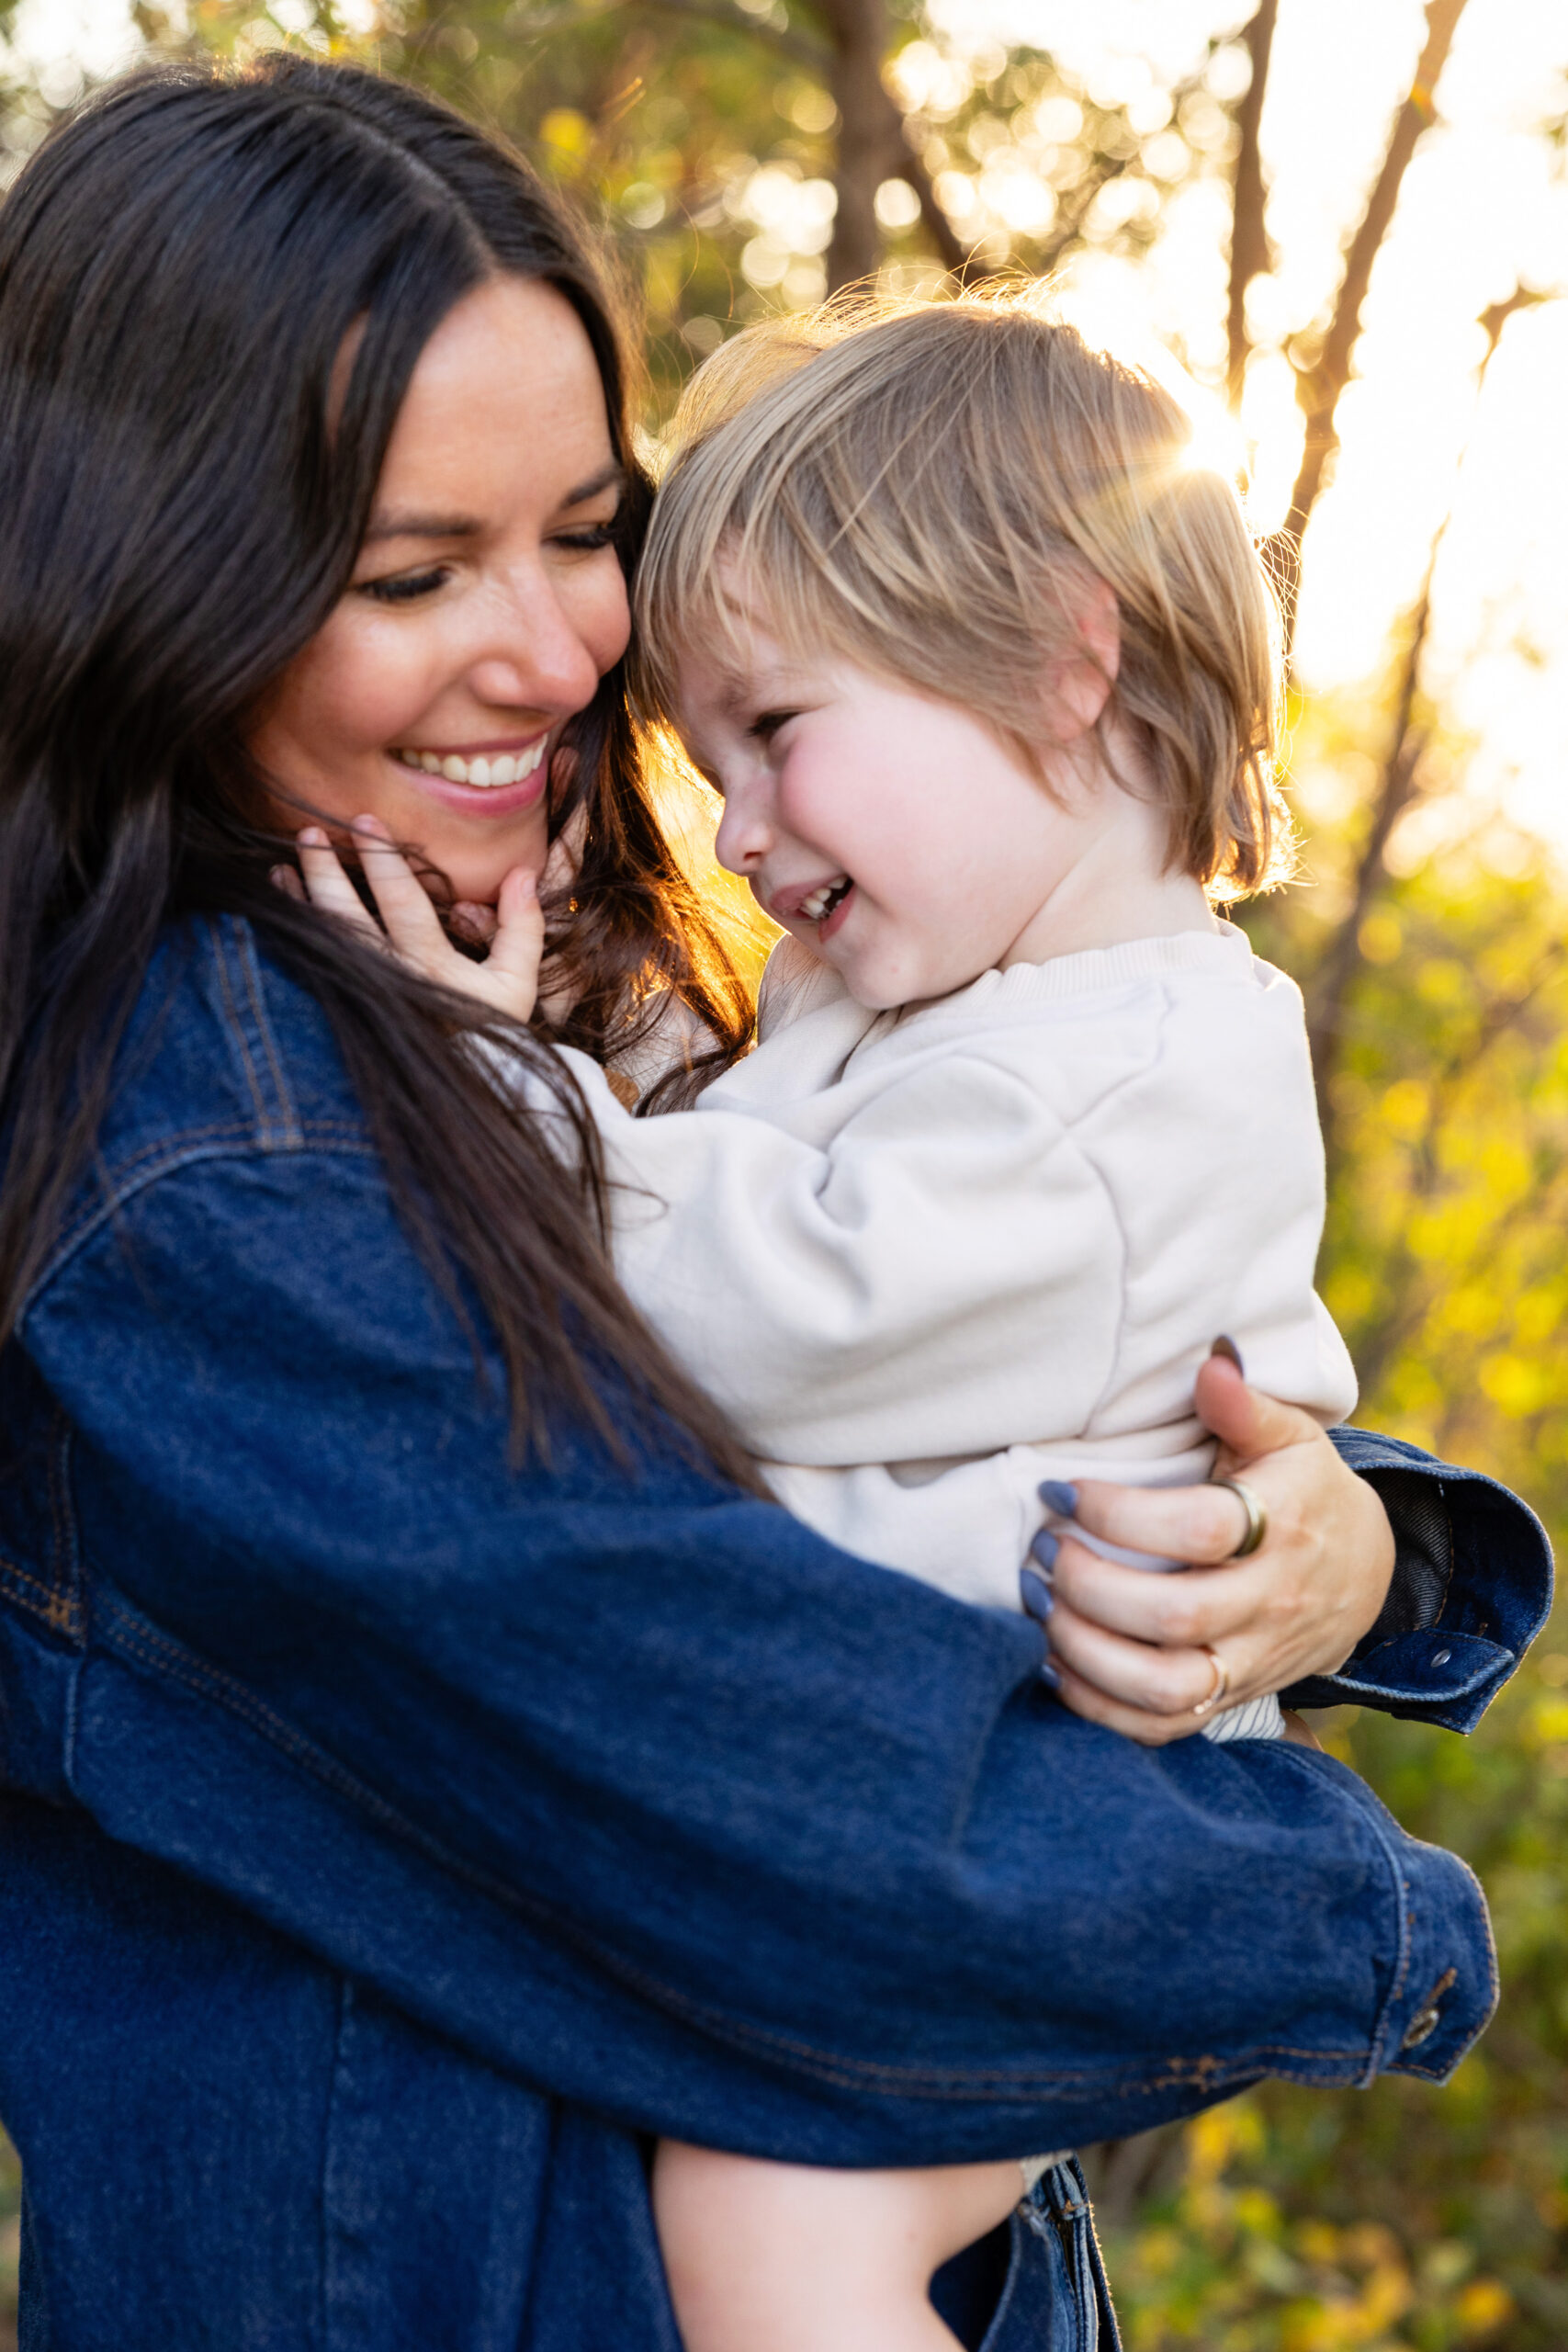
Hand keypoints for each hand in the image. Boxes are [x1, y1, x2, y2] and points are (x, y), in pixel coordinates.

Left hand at [276, 817, 543, 1022]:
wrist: (456, 1098)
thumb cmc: (488, 1036)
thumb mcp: (516, 985)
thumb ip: (521, 928)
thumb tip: (522, 872)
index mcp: (431, 967)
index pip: (402, 902)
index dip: (384, 858)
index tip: (366, 820)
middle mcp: (388, 980)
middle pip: (347, 916)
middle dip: (327, 869)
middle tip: (311, 831)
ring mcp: (360, 997)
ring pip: (322, 939)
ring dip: (301, 897)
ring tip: (283, 860)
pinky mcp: (340, 1012)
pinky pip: (309, 964)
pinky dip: (292, 929)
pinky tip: (281, 901)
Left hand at [1037, 1353, 1394, 1745]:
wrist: (1364, 1575)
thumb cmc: (1304, 1491)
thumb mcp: (1290, 1437)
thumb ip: (1245, 1404)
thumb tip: (1212, 1362)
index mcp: (1285, 1527)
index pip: (1198, 1530)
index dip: (1119, 1514)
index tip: (1060, 1489)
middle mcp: (1270, 1603)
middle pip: (1174, 1617)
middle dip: (1088, 1585)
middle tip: (1039, 1548)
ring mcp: (1251, 1660)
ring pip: (1166, 1686)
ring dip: (1086, 1652)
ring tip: (1039, 1603)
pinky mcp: (1231, 1698)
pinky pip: (1163, 1727)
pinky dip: (1100, 1707)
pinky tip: (1053, 1661)